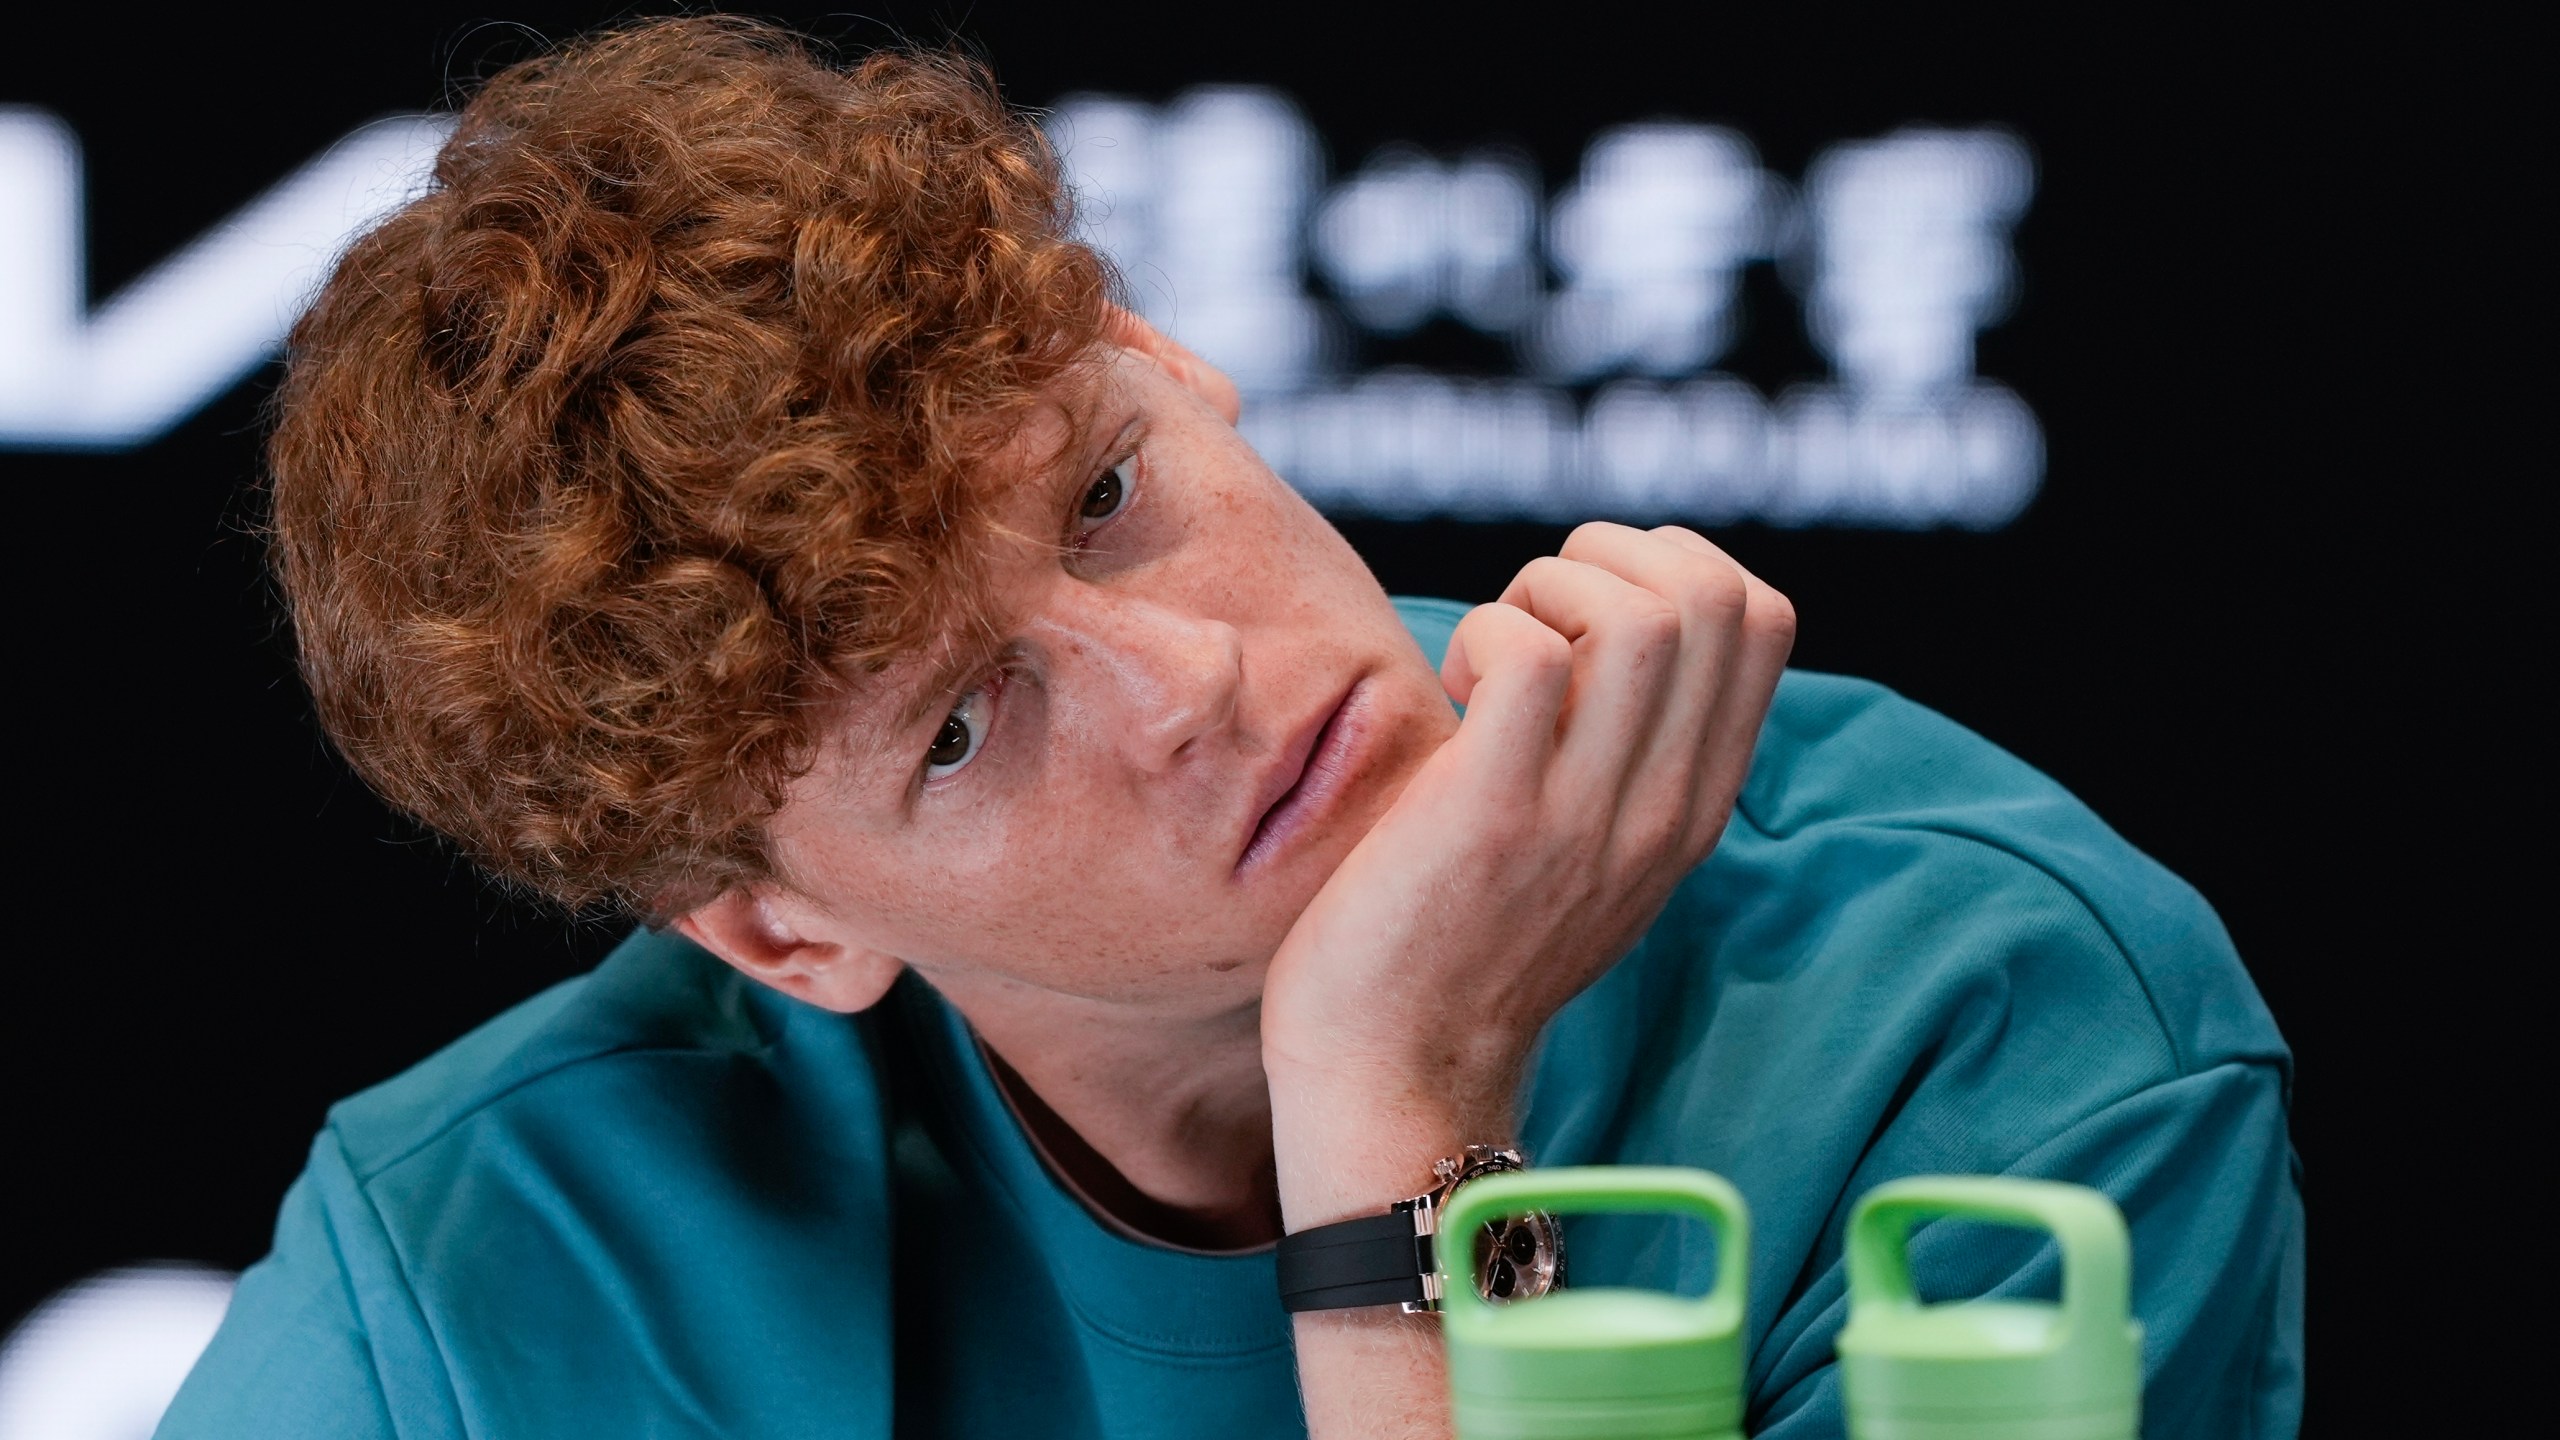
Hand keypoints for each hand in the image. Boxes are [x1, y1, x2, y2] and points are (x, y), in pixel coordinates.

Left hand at [1261, 523, 1794, 1214]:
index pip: (1764, 616)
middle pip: (1714, 593)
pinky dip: (1483, 634)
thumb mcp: (1590, 851)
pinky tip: (1449, 693)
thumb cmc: (1460, 943)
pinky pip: (1529, 656)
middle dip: (1605, 559)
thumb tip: (1606, 627)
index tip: (1582, 622)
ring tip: (1487, 661)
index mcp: (1694, 805)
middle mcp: (1664, 807)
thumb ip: (1626, 755)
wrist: (1397, 1075)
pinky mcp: (1496, 814)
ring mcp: (1587, 814)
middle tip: (1530, 628)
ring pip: (1639, 613)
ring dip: (1544, 592)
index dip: (1668, 566)